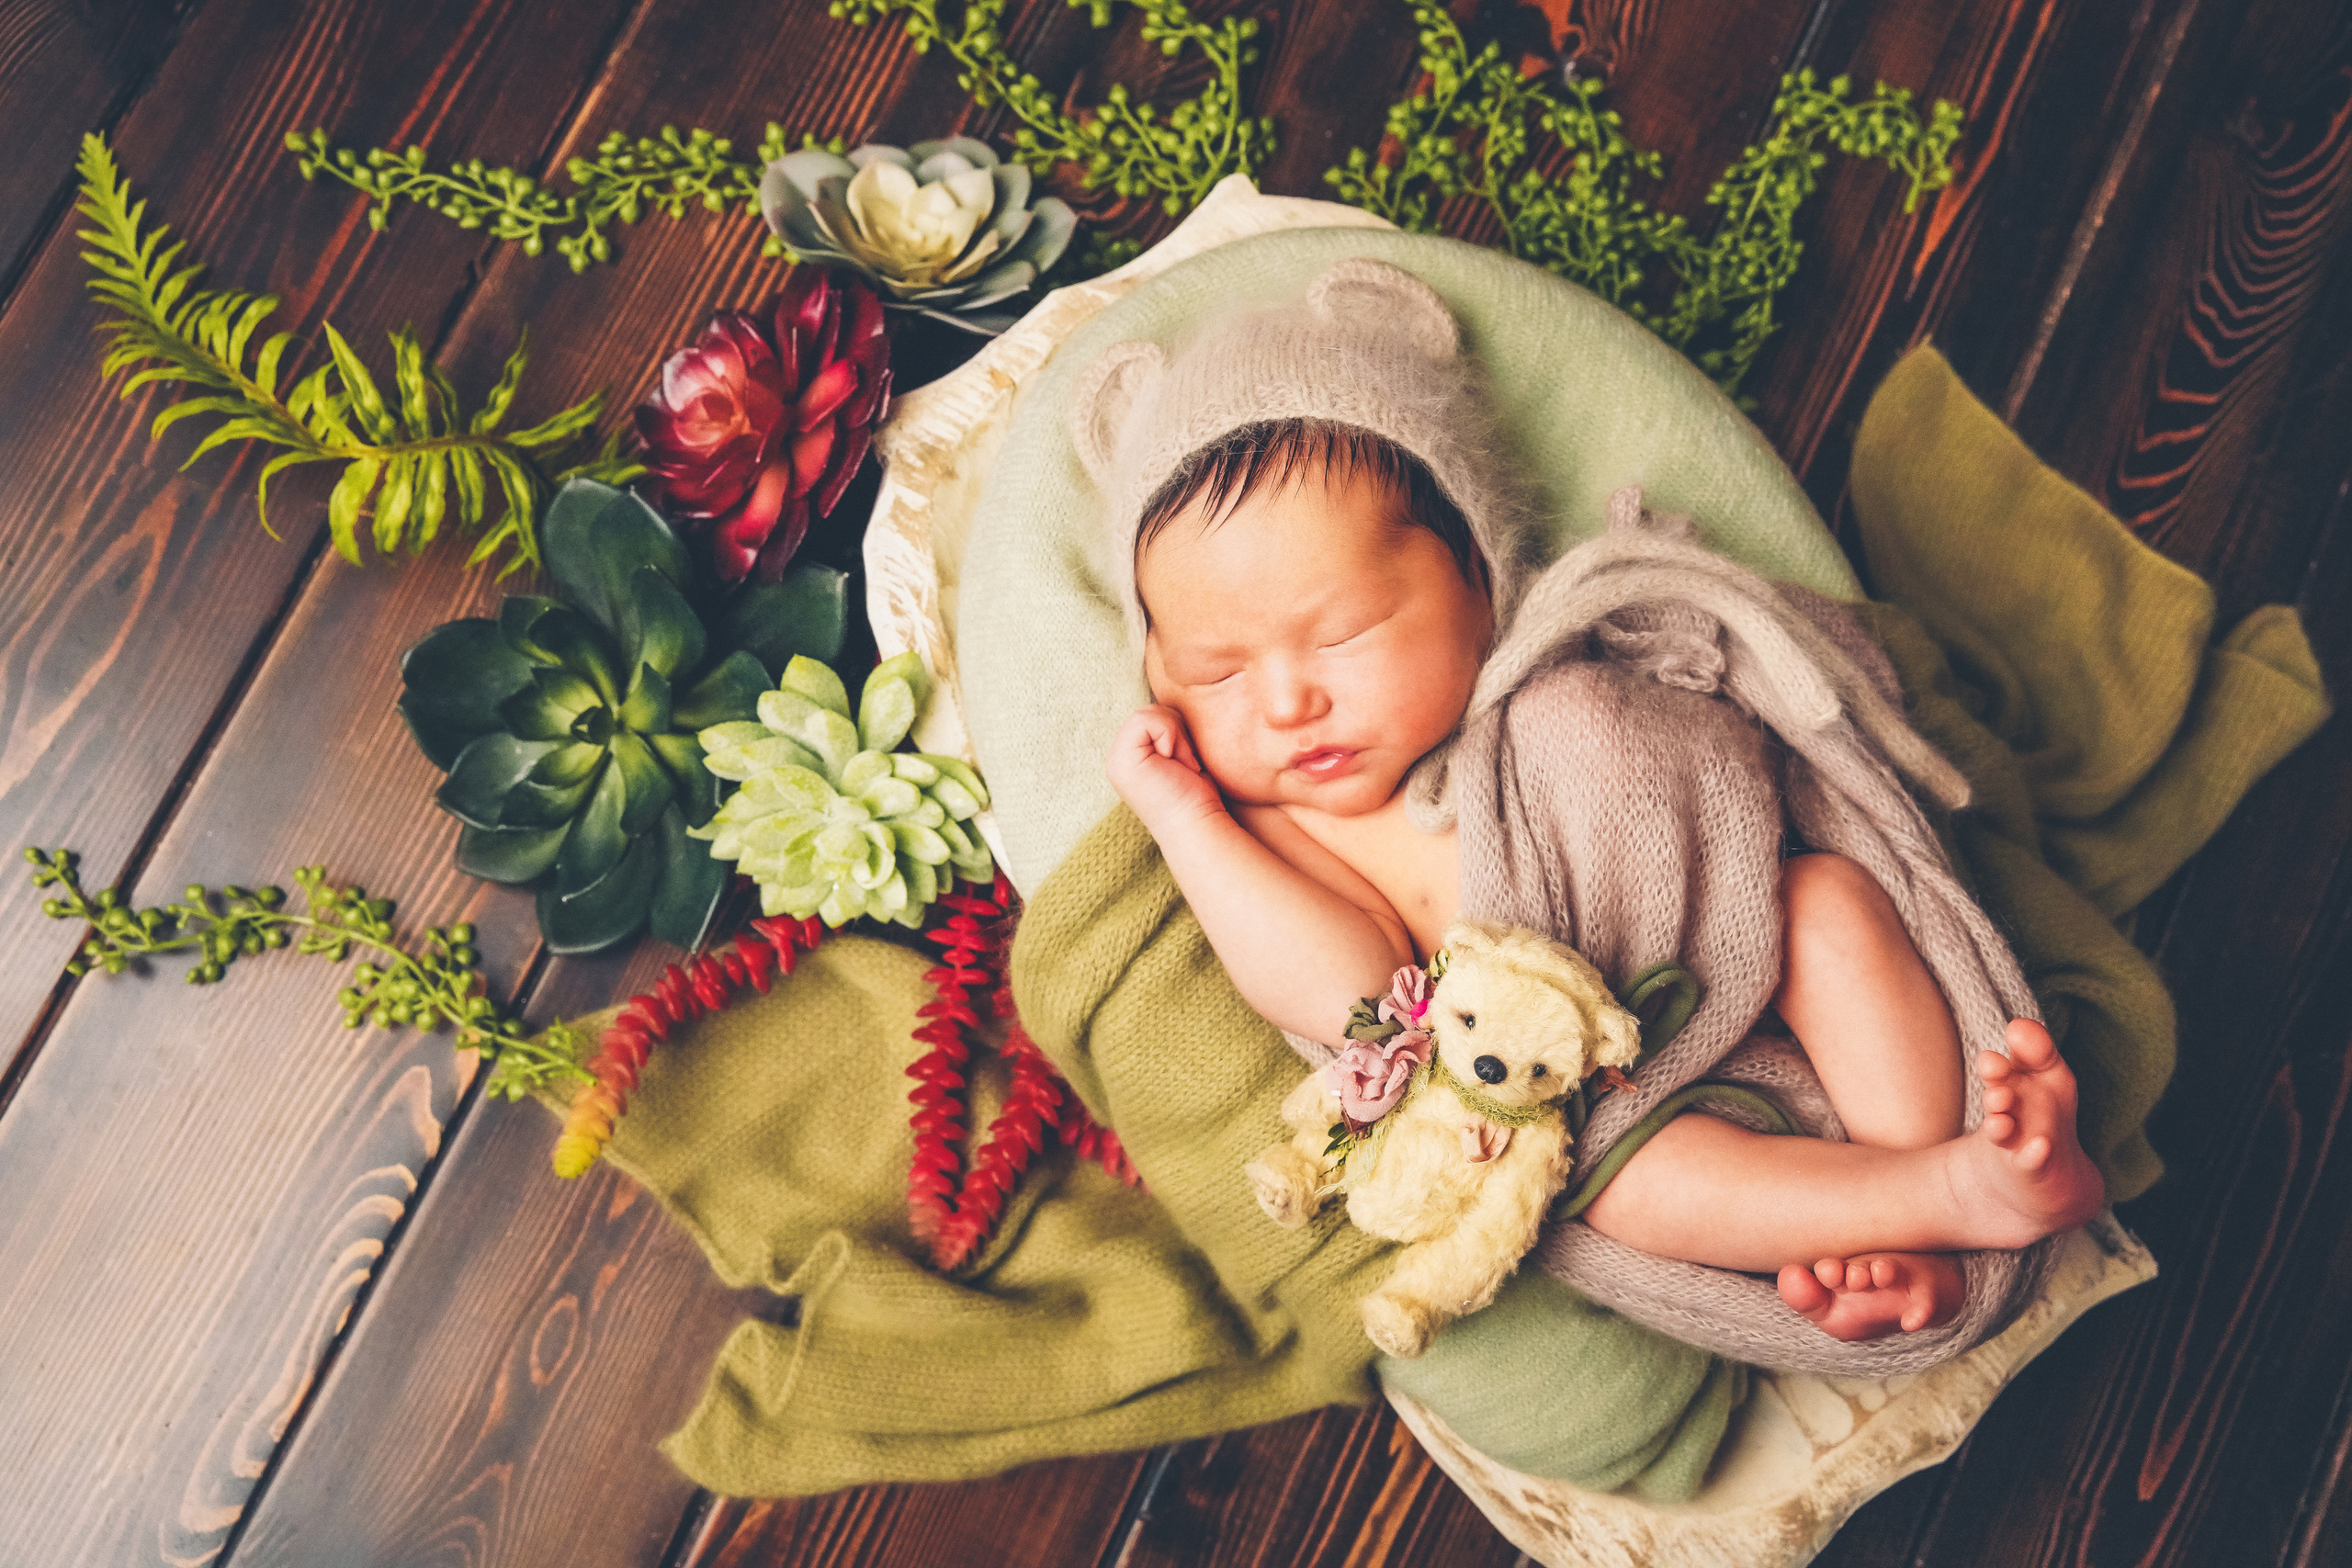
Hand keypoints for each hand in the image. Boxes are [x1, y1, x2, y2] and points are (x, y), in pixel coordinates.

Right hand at [1106, 705, 1224, 829]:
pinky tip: (1177, 765)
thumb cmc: (1196, 795)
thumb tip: (1170, 705)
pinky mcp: (1121, 760)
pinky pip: (1146, 720)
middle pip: (1149, 710)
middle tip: (1184, 764)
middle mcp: (1116, 757)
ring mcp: (1115, 759)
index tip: (1186, 761)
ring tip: (1181, 765)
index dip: (1175, 730)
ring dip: (1176, 736)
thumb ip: (1165, 731)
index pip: (1150, 715)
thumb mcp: (1179, 751)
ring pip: (1148, 712)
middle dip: (1176, 731)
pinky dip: (1170, 737)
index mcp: (1128, 756)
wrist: (1197, 824)